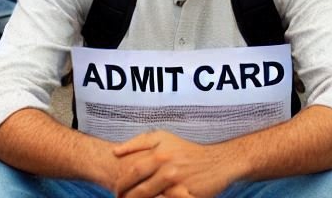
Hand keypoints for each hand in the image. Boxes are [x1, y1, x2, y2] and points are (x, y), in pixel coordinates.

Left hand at [113, 131, 232, 197]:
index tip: (115, 189)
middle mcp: (166, 164)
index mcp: (159, 150)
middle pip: (138, 187)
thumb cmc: (186, 150)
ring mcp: (176, 181)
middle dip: (126, 197)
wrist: (217, 160)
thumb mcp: (164, 138)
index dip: (121, 182)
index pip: (133, 170)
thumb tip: (114, 152)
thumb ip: (139, 142)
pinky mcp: (184, 194)